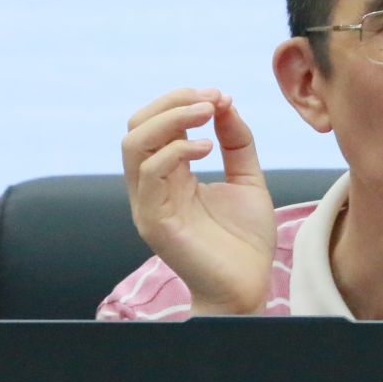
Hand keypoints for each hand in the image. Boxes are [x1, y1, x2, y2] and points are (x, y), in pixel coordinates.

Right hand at [121, 88, 276, 314]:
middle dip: (171, 102)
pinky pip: (150, 174)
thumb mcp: (247, 178)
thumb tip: (224, 101)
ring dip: (171, 118)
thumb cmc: (245, 240)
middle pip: (136, 127)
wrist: (248, 286)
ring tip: (207, 113)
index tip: (219, 95)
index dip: (182, 100)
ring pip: (134, 145)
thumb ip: (236, 141)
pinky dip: (177, 150)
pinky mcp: (154, 222)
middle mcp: (152, 186)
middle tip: (210, 98)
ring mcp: (148, 204)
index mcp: (170, 173)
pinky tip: (208, 148)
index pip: (155, 123)